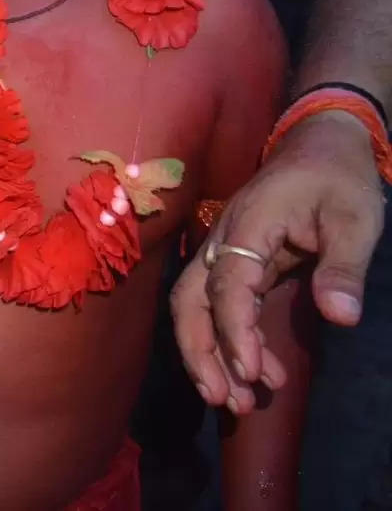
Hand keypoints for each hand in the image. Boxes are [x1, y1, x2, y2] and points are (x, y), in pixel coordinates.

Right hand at [172, 111, 383, 413]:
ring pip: (194, 307)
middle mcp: (224, 242)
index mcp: (249, 225)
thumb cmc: (338, 177)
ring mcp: (225, 252)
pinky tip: (259, 371)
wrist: (319, 143)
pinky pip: (218, 306)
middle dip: (201, 353)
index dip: (235, 331)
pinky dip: (228, 341)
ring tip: (240, 402)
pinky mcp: (236, 264)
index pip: (229, 285)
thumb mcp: (356, 217)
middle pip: (189, 300)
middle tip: (227, 401)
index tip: (253, 372)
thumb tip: (340, 318)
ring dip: (208, 354)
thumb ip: (344, 266)